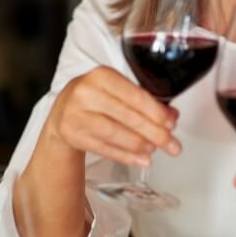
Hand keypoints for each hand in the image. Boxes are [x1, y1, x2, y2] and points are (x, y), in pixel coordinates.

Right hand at [45, 66, 180, 166]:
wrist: (62, 112)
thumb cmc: (96, 98)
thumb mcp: (118, 91)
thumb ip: (145, 101)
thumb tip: (172, 116)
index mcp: (102, 76)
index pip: (135, 96)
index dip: (156, 113)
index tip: (171, 124)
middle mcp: (86, 93)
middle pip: (128, 117)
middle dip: (155, 133)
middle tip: (172, 145)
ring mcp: (76, 115)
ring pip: (116, 134)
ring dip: (140, 145)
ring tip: (155, 150)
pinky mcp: (72, 135)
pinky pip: (105, 149)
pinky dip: (126, 156)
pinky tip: (142, 160)